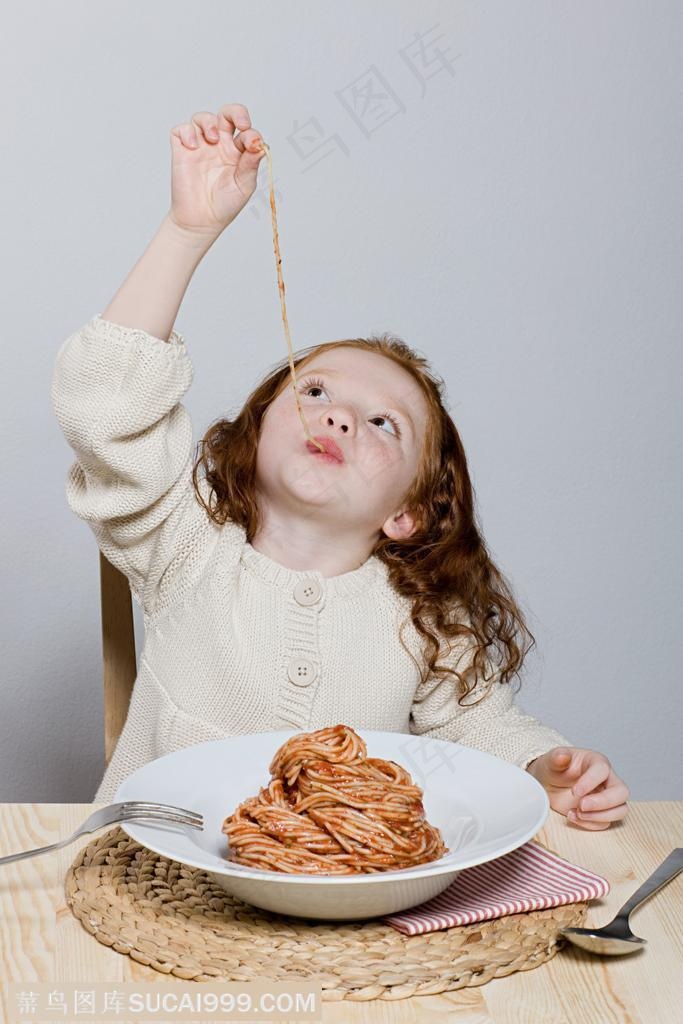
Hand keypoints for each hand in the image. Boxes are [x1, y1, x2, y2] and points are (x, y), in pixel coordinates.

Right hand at [168, 102, 265, 239]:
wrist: (201, 220)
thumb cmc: (225, 204)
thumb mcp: (244, 184)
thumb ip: (251, 163)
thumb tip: (260, 143)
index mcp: (237, 152)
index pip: (246, 131)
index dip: (251, 133)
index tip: (252, 145)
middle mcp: (220, 145)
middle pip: (227, 115)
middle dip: (235, 112)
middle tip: (240, 124)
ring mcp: (200, 146)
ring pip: (203, 118)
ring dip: (209, 122)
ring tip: (213, 139)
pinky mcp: (182, 150)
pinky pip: (181, 130)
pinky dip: (187, 132)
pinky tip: (194, 146)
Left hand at [527, 747, 629, 829]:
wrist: (549, 785)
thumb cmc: (554, 769)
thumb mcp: (551, 761)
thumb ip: (556, 757)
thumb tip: (562, 756)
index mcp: (596, 762)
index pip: (603, 770)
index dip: (591, 781)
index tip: (575, 791)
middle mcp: (607, 780)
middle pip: (621, 792)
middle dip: (603, 802)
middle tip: (581, 806)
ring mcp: (607, 798)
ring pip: (620, 810)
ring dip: (599, 816)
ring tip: (577, 813)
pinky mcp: (601, 813)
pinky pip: (605, 823)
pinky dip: (589, 824)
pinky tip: (572, 816)